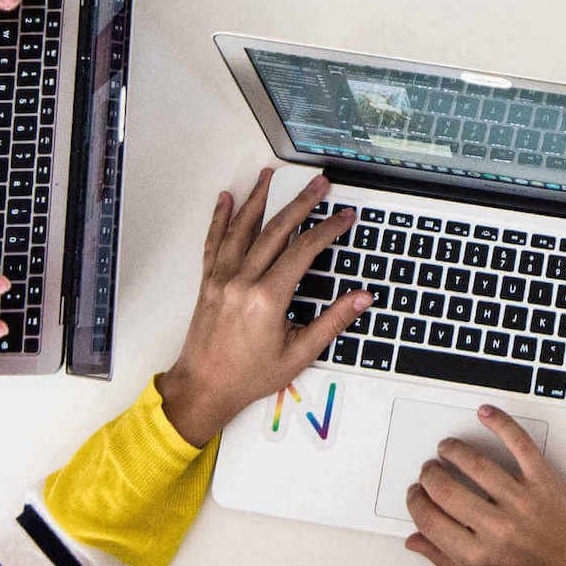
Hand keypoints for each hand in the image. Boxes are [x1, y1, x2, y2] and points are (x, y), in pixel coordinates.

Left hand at [156, 169, 371, 446]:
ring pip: (241, 230)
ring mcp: (221, 279)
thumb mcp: (298, 355)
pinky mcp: (207, 283)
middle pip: (275, 231)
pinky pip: (214, 243)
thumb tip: (361, 298)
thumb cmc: (248, 377)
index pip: (303, 252)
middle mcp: (241, 282)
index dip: (327, 230)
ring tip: (269, 176)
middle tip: (319, 184)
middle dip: (300, 203)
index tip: (344, 217)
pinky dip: (219, 219)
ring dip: (257, 199)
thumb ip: (332, 323)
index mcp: (266, 299)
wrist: (203, 389)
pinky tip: (225, 200)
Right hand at [405, 404, 565, 565]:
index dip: (416, 502)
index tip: (416, 494)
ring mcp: (522, 499)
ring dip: (453, 449)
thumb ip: (448, 560)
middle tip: (429, 470)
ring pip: (475, 462)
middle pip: (445, 488)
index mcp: (479, 555)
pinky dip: (500, 424)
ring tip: (447, 448)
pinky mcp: (544, 479)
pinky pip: (518, 443)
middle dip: (429, 475)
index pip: (430, 519)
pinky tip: (486, 414)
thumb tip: (416, 541)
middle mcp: (498, 527)